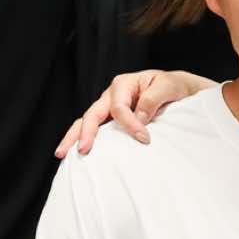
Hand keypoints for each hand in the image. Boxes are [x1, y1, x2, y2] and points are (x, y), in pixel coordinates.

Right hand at [55, 70, 202, 158]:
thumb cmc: (172, 87)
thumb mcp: (168, 86)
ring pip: (86, 121)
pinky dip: (82, 139)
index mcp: (123, 84)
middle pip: (92, 114)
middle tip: (83, 150)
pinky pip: (94, 129)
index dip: (130, 124)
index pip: (119, 107)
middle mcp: (111, 95)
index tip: (145, 139)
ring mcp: (107, 108)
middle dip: (86, 132)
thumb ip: (153, 99)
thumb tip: (139, 118)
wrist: (176, 90)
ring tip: (62, 154)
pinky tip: (73, 154)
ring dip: (74, 137)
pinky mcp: (109, 120)